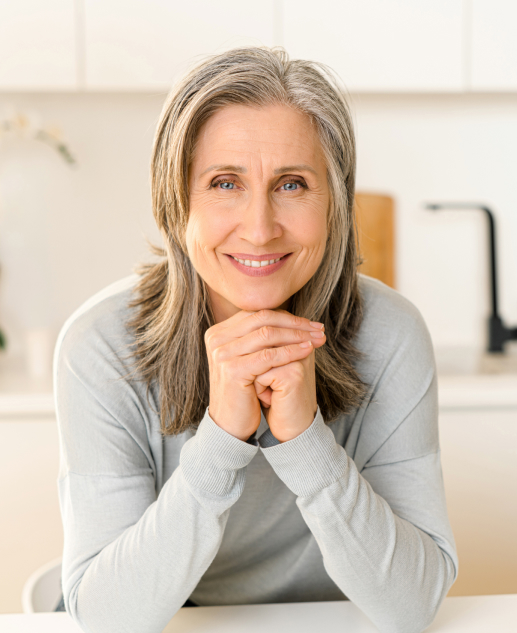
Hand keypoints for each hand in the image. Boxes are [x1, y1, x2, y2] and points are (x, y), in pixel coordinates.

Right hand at [205, 309, 325, 440]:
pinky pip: (269, 356)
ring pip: (268, 335)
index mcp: (218, 332)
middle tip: (319, 329)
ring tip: (318, 339)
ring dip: (298, 335)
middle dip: (295, 323)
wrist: (230, 424)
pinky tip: (308, 350)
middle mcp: (216, 338)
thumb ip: (259, 337)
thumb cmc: (244, 391)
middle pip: (263, 319)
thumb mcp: (248, 358)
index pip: (258, 314)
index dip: (287, 317)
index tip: (311, 323)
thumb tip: (290, 316)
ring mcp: (222, 353)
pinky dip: (291, 351)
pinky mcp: (232, 370)